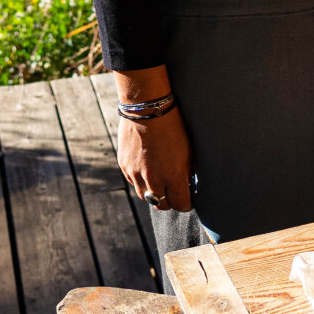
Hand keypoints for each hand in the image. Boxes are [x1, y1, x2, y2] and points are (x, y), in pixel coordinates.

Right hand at [113, 68, 193, 210]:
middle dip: (169, 201)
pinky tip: (147, 168)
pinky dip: (141, 181)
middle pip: (161, 205)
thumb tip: (186, 185)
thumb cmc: (173, 127)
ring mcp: (136, 174)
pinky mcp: (124, 167)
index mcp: (173, 177)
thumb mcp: (188, 150)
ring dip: (154, 193)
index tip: (189, 199)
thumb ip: (186, 172)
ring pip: (145, 196)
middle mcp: (153, 180)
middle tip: (174, 193)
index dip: (186, 204)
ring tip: (160, 181)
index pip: (180, 205)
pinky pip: (134, 182)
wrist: (147, 108)